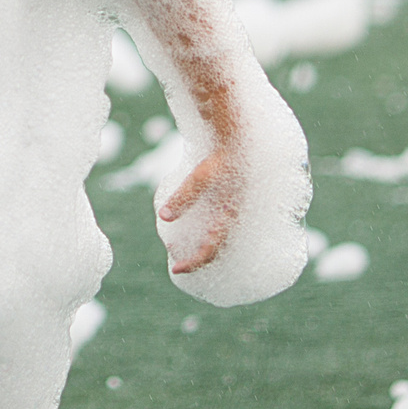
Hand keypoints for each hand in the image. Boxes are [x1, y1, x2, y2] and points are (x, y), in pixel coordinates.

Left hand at [160, 143, 241, 274]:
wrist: (242, 138)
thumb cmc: (222, 156)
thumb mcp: (200, 176)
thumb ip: (184, 196)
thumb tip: (165, 217)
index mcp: (230, 217)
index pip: (211, 249)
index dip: (194, 262)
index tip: (176, 270)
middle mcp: (236, 218)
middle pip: (216, 248)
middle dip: (196, 257)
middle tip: (176, 259)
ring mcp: (237, 212)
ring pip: (220, 237)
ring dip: (202, 244)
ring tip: (182, 244)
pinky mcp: (233, 203)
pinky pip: (222, 224)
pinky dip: (209, 230)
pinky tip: (197, 225)